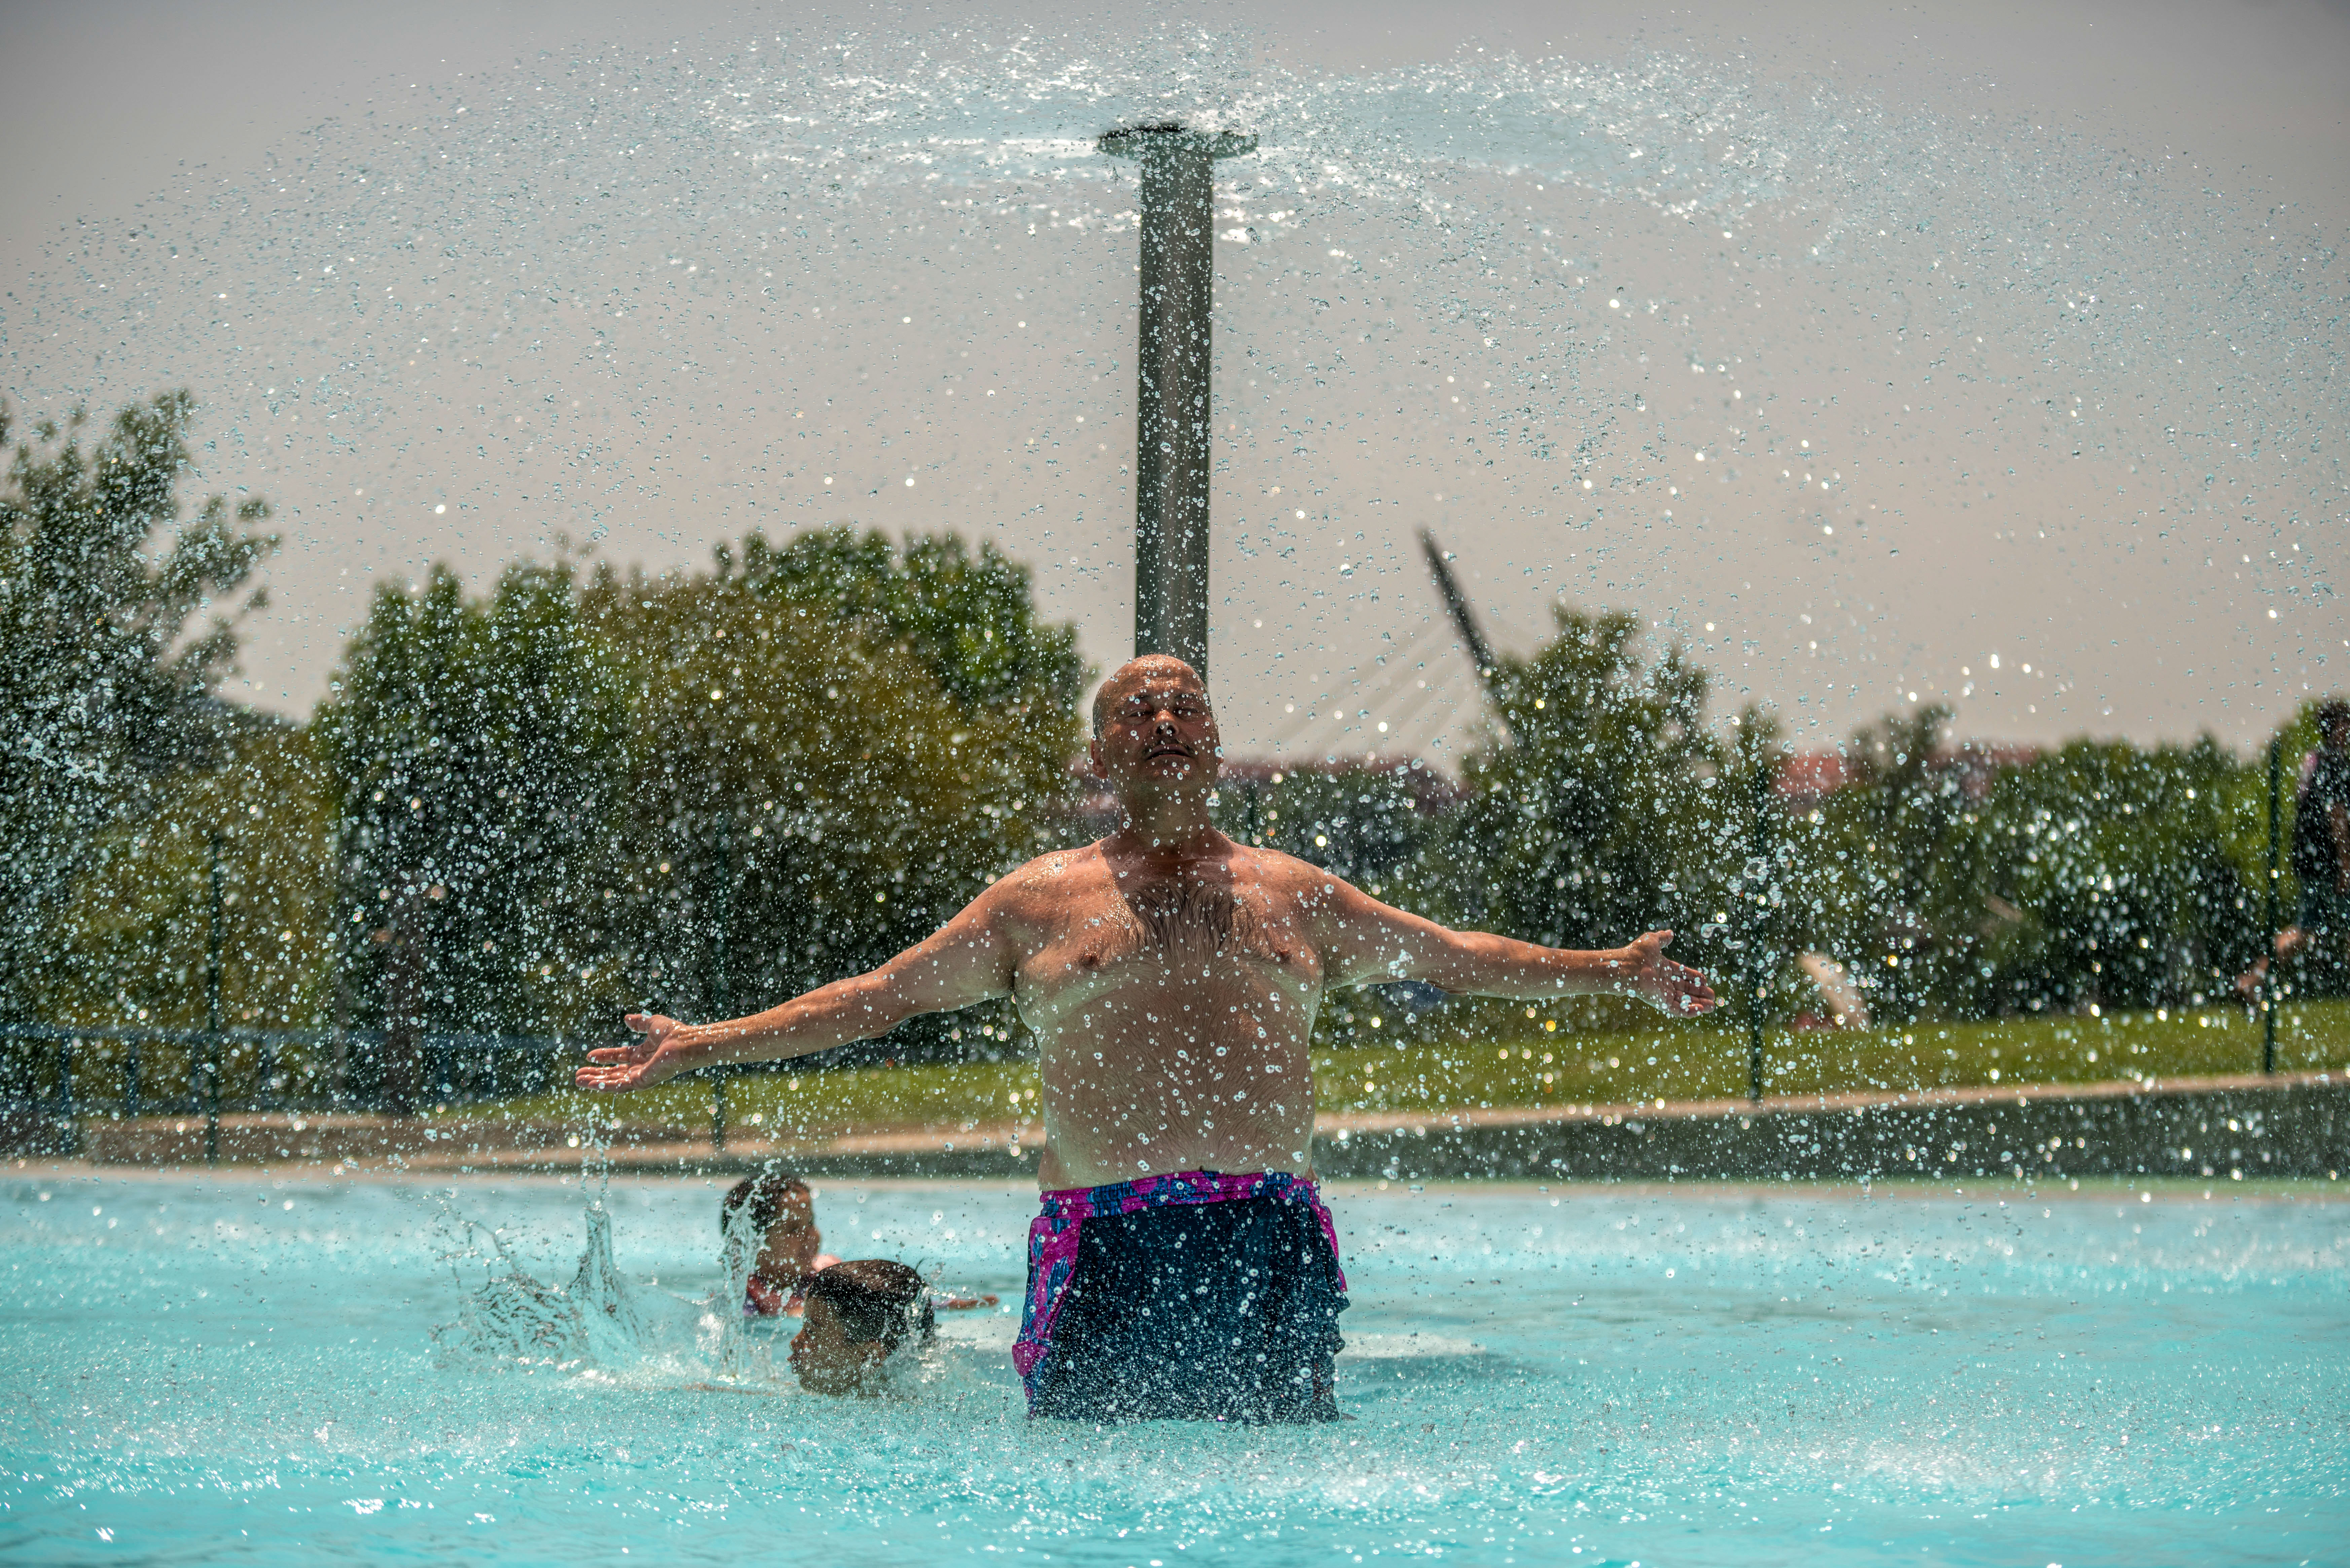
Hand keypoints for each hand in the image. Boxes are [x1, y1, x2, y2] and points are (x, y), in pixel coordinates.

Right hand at [576, 1013, 695, 1092]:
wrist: (684, 1043)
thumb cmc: (673, 1033)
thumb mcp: (652, 1023)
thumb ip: (639, 1022)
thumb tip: (626, 1018)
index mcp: (643, 1054)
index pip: (619, 1057)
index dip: (605, 1056)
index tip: (589, 1056)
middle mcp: (640, 1067)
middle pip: (613, 1072)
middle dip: (596, 1073)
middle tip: (578, 1074)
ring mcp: (640, 1076)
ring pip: (613, 1081)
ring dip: (595, 1081)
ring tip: (578, 1080)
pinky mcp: (641, 1082)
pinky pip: (619, 1086)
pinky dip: (604, 1086)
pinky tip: (590, 1084)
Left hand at [1610, 930, 1717, 1015]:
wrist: (1628, 966)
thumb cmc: (1638, 952)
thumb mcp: (1653, 940)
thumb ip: (1662, 938)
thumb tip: (1670, 933)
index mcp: (1662, 968)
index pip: (1682, 974)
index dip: (1694, 977)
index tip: (1705, 980)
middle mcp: (1663, 982)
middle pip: (1685, 989)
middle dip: (1700, 993)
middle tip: (1713, 996)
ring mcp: (1662, 993)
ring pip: (1684, 1002)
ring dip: (1698, 1004)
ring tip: (1712, 1006)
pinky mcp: (1661, 1002)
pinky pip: (1677, 1010)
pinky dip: (1690, 1011)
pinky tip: (1701, 1010)